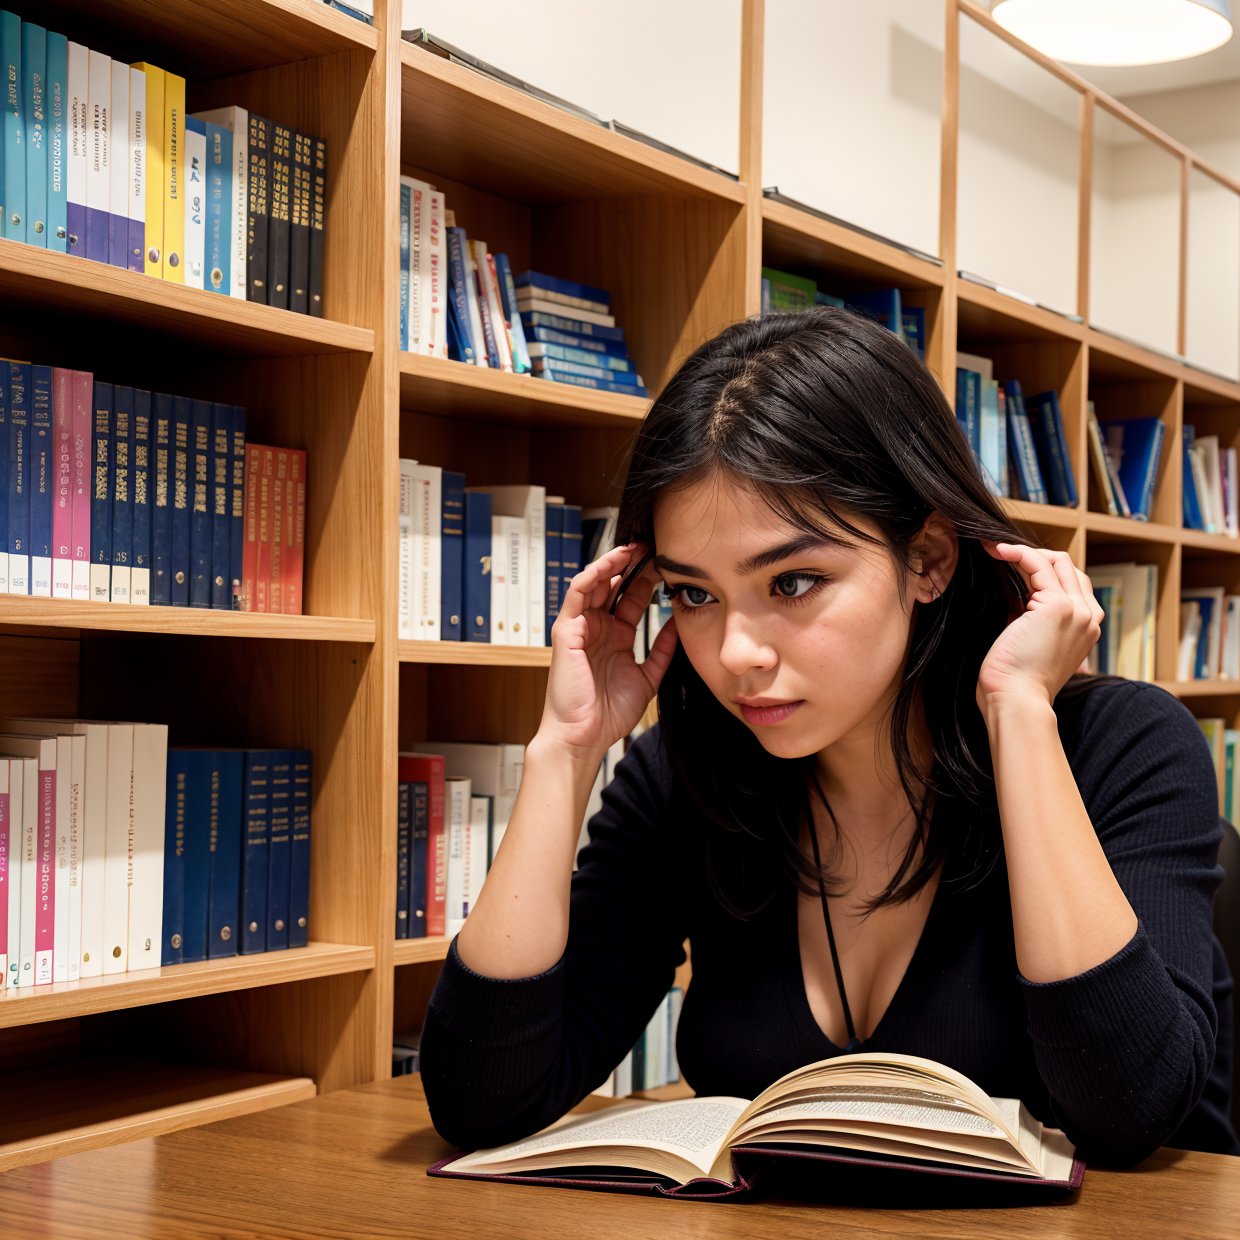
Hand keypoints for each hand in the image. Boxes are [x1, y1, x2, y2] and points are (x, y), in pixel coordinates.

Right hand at [539, 543, 678, 757]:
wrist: (585, 737)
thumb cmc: (609, 714)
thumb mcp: (648, 676)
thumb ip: (663, 650)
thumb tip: (679, 623)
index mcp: (614, 637)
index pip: (630, 599)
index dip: (647, 579)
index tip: (669, 563)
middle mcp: (597, 628)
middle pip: (614, 585)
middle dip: (633, 564)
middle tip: (655, 544)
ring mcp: (581, 628)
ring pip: (595, 583)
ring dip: (614, 563)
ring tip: (635, 546)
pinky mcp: (566, 630)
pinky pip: (577, 593)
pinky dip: (593, 574)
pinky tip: (612, 563)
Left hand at [976, 542, 1103, 712]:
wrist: (1016, 701)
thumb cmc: (1014, 680)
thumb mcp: (1028, 641)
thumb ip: (1030, 616)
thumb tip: (1012, 589)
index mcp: (1085, 628)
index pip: (1069, 584)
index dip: (1039, 570)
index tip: (1009, 564)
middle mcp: (1088, 617)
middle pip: (1067, 568)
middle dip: (1033, 555)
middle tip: (1000, 553)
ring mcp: (1077, 610)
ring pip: (1056, 561)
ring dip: (1023, 551)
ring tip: (995, 550)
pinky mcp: (1058, 606)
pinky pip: (1038, 565)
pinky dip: (1017, 553)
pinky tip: (998, 552)